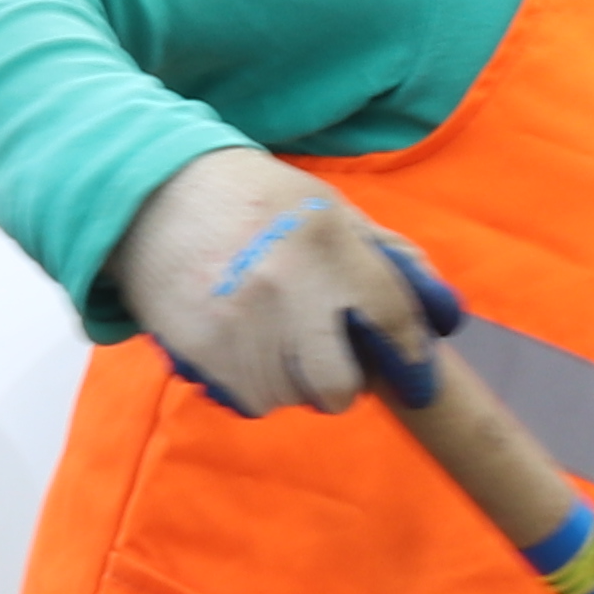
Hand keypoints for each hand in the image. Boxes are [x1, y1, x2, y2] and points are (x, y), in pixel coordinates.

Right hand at [114, 147, 461, 415]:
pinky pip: (249, 400)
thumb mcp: (328, 209)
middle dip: (342, 382)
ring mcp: (239, 325)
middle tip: (328, 357)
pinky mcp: (200, 351)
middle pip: (339, 388)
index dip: (410, 360)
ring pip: (293, 398)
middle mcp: (286, 288)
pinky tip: (242, 342)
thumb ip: (388, 258)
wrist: (151, 194)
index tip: (415, 380)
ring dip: (294, 382)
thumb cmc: (254, 203)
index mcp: (327, 245)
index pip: (392, 323)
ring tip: (274, 336)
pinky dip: (255, 383)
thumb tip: (443, 314)